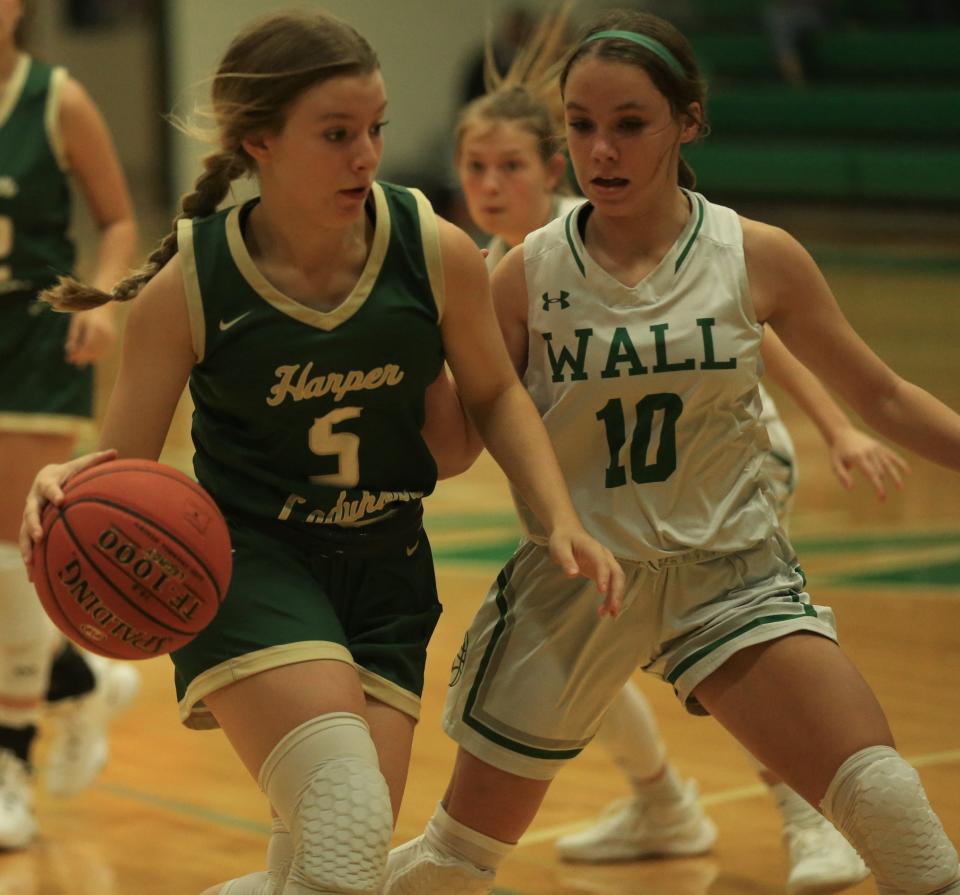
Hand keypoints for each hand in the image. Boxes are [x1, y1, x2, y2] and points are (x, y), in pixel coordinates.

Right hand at [19, 449, 117, 569]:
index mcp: (47, 481)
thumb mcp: (81, 464)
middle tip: (40, 536)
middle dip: (34, 525)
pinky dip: (30, 558)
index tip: (61, 499)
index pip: (49, 487)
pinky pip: (27, 543)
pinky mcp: (29, 527)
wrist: (46, 476)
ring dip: (27, 546)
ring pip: (24, 531)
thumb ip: (96, 460)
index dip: (54, 493)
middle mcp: (34, 499)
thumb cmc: (69, 472)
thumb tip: (116, 451)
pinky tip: (33, 577)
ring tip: (30, 561)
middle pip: (31, 512)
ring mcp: (30, 514)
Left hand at [65, 304, 115, 364]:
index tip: (69, 358)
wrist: (104, 304)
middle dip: (82, 358)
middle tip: (71, 361)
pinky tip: (88, 357)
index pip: (87, 346)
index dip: (78, 354)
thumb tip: (69, 351)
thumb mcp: (77, 321)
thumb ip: (73, 336)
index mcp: (95, 327)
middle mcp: (105, 333)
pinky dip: (96, 355)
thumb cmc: (87, 311)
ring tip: (78, 360)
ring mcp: (111, 336)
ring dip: (89, 358)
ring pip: (100, 353)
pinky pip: (104, 351)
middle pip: (93, 351)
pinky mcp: (113, 339)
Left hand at [547, 526, 625, 617]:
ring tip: (610, 615)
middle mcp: (604, 556)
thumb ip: (566, 560)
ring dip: (616, 597)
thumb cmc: (563, 539)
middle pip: (616, 573)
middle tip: (613, 609)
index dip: (603, 577)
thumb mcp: (559, 547)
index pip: (602, 563)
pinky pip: (611, 585)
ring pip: (617, 581)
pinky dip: (611, 597)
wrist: (568, 532)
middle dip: (617, 592)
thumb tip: (573, 574)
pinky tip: (605, 610)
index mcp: (594, 548)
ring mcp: (606, 563)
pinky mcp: (603, 571)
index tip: (602, 591)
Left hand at [829, 427, 909, 499]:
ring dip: (895, 476)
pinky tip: (908, 471)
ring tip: (900, 488)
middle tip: (883, 499)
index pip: (871, 474)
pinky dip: (900, 462)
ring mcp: (876, 448)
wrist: (841, 432)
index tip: (881, 496)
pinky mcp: (879, 446)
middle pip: (880, 471)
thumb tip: (851, 488)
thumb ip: (842, 476)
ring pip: (888, 464)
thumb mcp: (835, 464)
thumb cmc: (837, 451)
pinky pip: (892, 455)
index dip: (878, 486)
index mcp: (859, 457)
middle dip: (882, 485)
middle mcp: (870, 452)